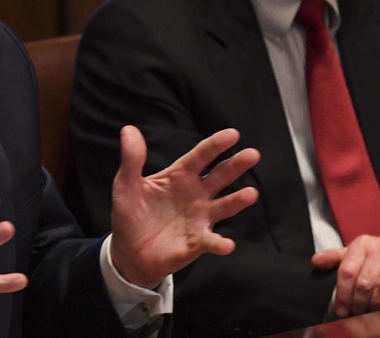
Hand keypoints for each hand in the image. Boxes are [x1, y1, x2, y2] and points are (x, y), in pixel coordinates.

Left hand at [109, 126, 259, 288]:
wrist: (129, 251)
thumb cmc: (131, 214)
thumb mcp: (126, 184)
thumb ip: (132, 159)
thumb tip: (129, 129)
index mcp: (179, 176)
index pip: (200, 156)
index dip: (215, 145)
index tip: (233, 134)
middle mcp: (195, 194)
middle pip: (219, 176)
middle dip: (235, 165)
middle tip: (253, 154)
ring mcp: (199, 218)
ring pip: (223, 206)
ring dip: (237, 201)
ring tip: (251, 194)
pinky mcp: (197, 242)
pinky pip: (211, 241)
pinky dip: (219, 243)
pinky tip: (226, 244)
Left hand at [312, 237, 379, 316]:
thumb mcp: (358, 252)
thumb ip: (336, 258)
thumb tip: (315, 262)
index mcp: (362, 244)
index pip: (346, 271)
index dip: (342, 294)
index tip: (341, 309)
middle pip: (364, 283)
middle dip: (358, 303)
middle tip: (356, 315)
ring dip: (375, 307)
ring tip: (371, 315)